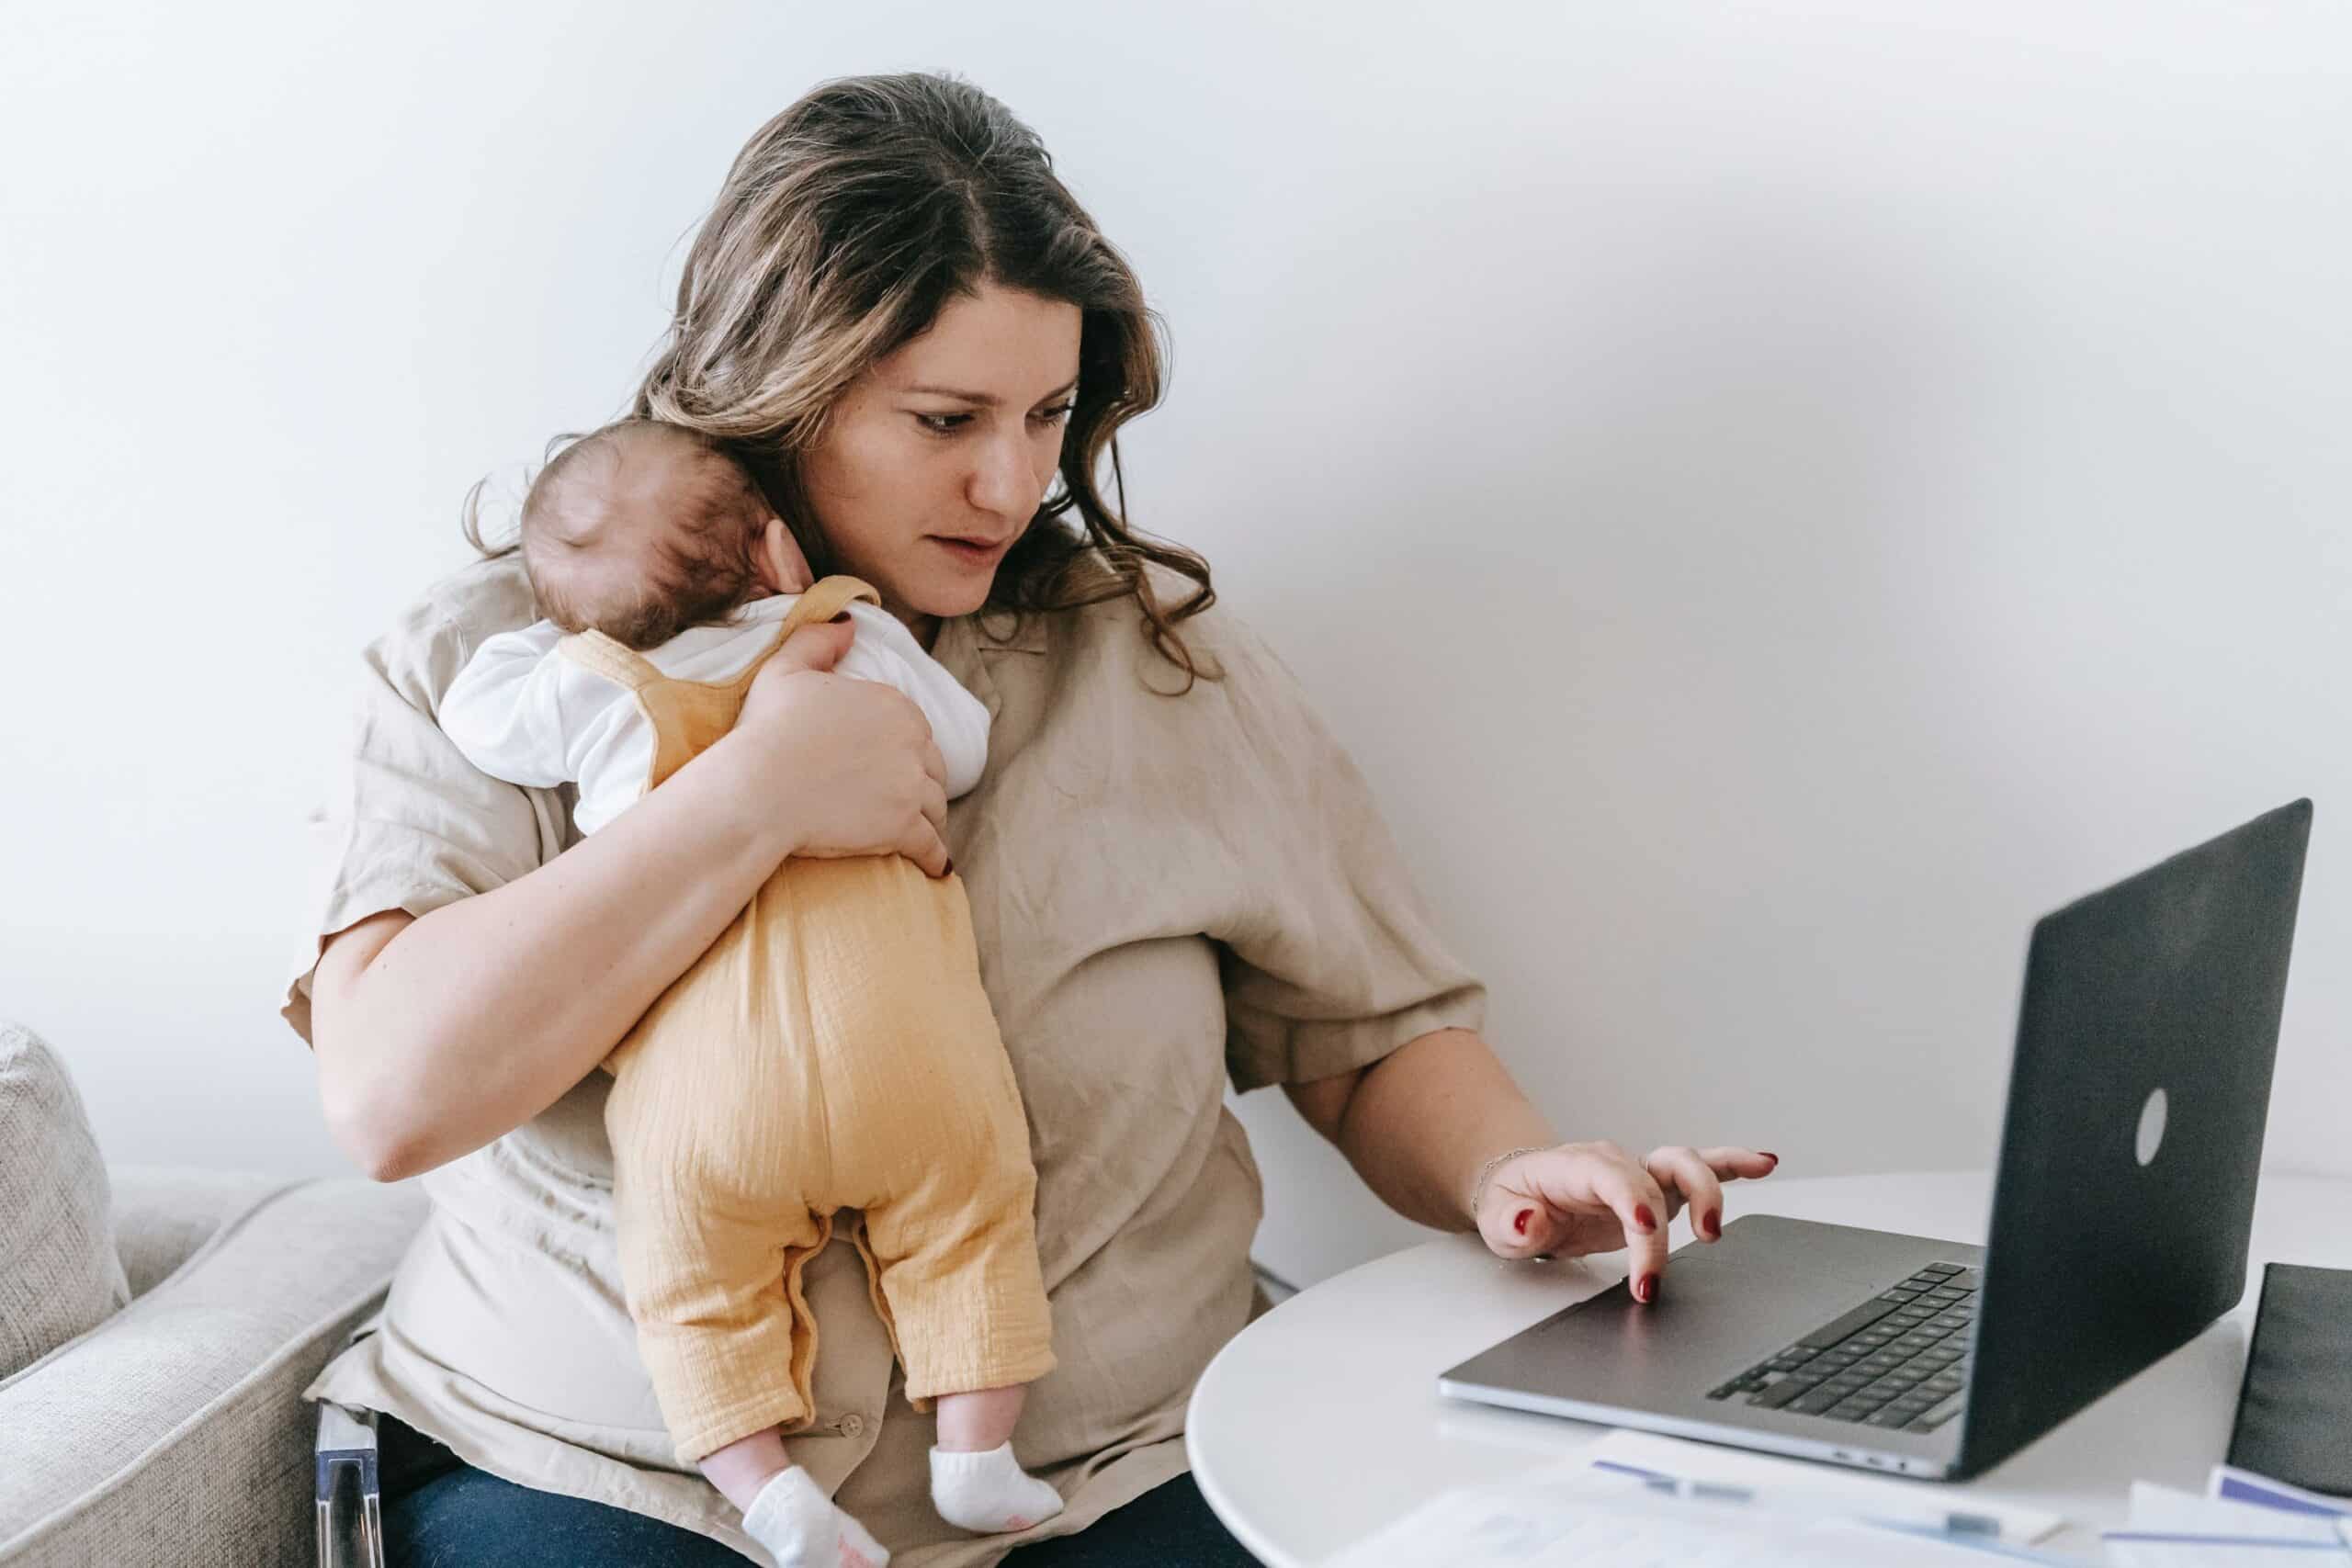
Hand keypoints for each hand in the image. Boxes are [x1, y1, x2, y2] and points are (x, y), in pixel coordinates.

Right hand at [733, 619, 952, 875]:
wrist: (756, 788)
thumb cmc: (766, 730)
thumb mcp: (785, 670)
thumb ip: (819, 640)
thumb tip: (849, 624)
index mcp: (892, 703)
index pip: (915, 730)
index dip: (905, 750)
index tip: (892, 765)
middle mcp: (912, 741)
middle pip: (932, 768)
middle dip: (923, 784)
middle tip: (909, 802)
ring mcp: (911, 786)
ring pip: (936, 807)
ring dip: (931, 820)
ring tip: (922, 833)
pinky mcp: (905, 827)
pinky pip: (933, 847)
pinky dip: (936, 858)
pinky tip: (935, 866)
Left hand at [1473, 1142, 1779, 1302]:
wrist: (1522, 1192)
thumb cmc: (1513, 1203)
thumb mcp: (1497, 1219)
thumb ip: (1513, 1223)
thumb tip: (1529, 1220)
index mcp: (1576, 1167)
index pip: (1612, 1177)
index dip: (1633, 1200)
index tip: (1646, 1230)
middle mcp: (1616, 1164)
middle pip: (1656, 1176)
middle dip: (1670, 1220)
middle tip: (1670, 1264)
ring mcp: (1641, 1173)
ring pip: (1685, 1165)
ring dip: (1710, 1191)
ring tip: (1716, 1230)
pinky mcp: (1659, 1189)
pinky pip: (1702, 1170)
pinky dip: (1734, 1166)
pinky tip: (1765, 1164)